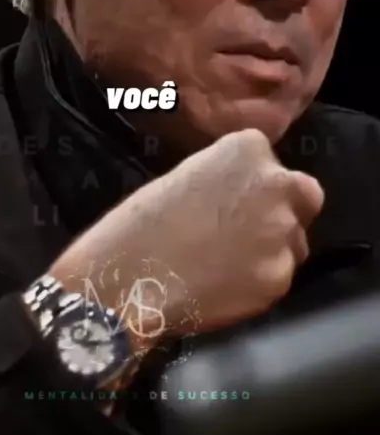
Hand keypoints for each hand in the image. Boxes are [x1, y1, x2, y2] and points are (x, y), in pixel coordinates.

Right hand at [49, 128, 323, 355]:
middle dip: (287, 208)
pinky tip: (225, 286)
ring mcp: (282, 233)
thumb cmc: (141, 221)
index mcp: (247, 149)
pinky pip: (278, 276)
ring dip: (273, 247)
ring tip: (231, 262)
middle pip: (303, 194)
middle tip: (251, 227)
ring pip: (295, 240)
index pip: (267, 158)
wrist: (131, 277)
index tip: (231, 196)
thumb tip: (237, 194)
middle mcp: (276, 184)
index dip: (251, 180)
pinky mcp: (280, 277)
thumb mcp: (185, 176)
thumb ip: (224, 177)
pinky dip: (259, 281)